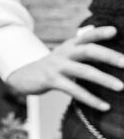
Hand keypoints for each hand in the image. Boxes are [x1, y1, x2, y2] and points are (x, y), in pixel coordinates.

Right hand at [5, 25, 123, 110]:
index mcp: (70, 45)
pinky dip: (91, 99)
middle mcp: (64, 53)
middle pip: (88, 50)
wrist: (24, 75)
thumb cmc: (55, 66)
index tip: (115, 31)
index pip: (87, 35)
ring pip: (83, 71)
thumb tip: (111, 44)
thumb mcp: (67, 54)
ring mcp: (57, 67)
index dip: (100, 32)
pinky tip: (104, 106)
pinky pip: (74, 90)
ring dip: (104, 79)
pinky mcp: (51, 81)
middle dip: (108, 56)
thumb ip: (85, 49)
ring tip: (121, 87)